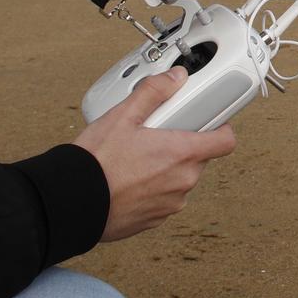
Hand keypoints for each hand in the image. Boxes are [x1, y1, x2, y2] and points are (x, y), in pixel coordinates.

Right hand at [75, 68, 235, 241]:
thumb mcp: (123, 116)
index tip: (210, 122)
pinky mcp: (154, 220)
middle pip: (199, 159)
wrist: (71, 202)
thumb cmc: (97, 163)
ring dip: (166, 170)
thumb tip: (175, 78)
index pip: (225, 141)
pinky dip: (152, 189)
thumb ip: (153, 92)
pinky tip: (128, 180)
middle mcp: (182, 182)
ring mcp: (169, 204)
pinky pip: (162, 199)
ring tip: (137, 159)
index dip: (220, 128)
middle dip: (182, 146)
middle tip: (157, 136)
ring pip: (179, 180)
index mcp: (182, 154)